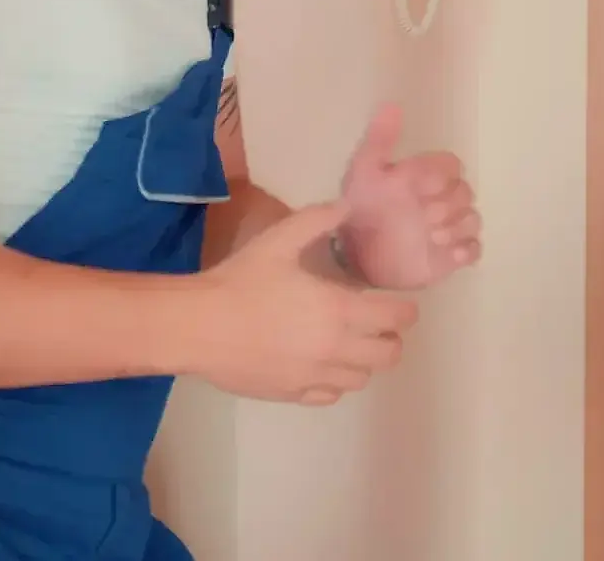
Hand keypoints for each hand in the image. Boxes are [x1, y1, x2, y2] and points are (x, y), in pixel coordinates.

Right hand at [192, 201, 419, 405]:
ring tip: (348, 344)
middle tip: (378, 325)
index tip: (400, 305)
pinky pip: (330, 395)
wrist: (198, 326)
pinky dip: (334, 381)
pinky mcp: (292, 395)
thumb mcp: (278, 240)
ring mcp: (314, 377)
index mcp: (339, 311)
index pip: (396, 318)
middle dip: (391, 339)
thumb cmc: (240, 281)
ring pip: (361, 379)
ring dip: (364, 362)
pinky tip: (320, 364)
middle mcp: (335, 349)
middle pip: (389, 355)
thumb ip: (317, 221)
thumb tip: (346, 207)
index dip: (405, 311)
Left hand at [335, 104, 481, 289]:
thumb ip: (380, 139)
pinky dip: (467, 250)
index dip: (441, 175)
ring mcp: (448, 228)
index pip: (452, 165)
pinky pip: (475, 249)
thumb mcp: (365, 171)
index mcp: (424, 176)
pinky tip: (450, 254)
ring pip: (473, 220)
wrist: (355, 256)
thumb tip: (392, 104)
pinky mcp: (451, 256)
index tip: (419, 186)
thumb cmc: (361, 209)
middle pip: (466, 193)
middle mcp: (440, 200)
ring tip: (431, 237)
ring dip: (457, 227)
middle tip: (424, 217)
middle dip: (447, 205)